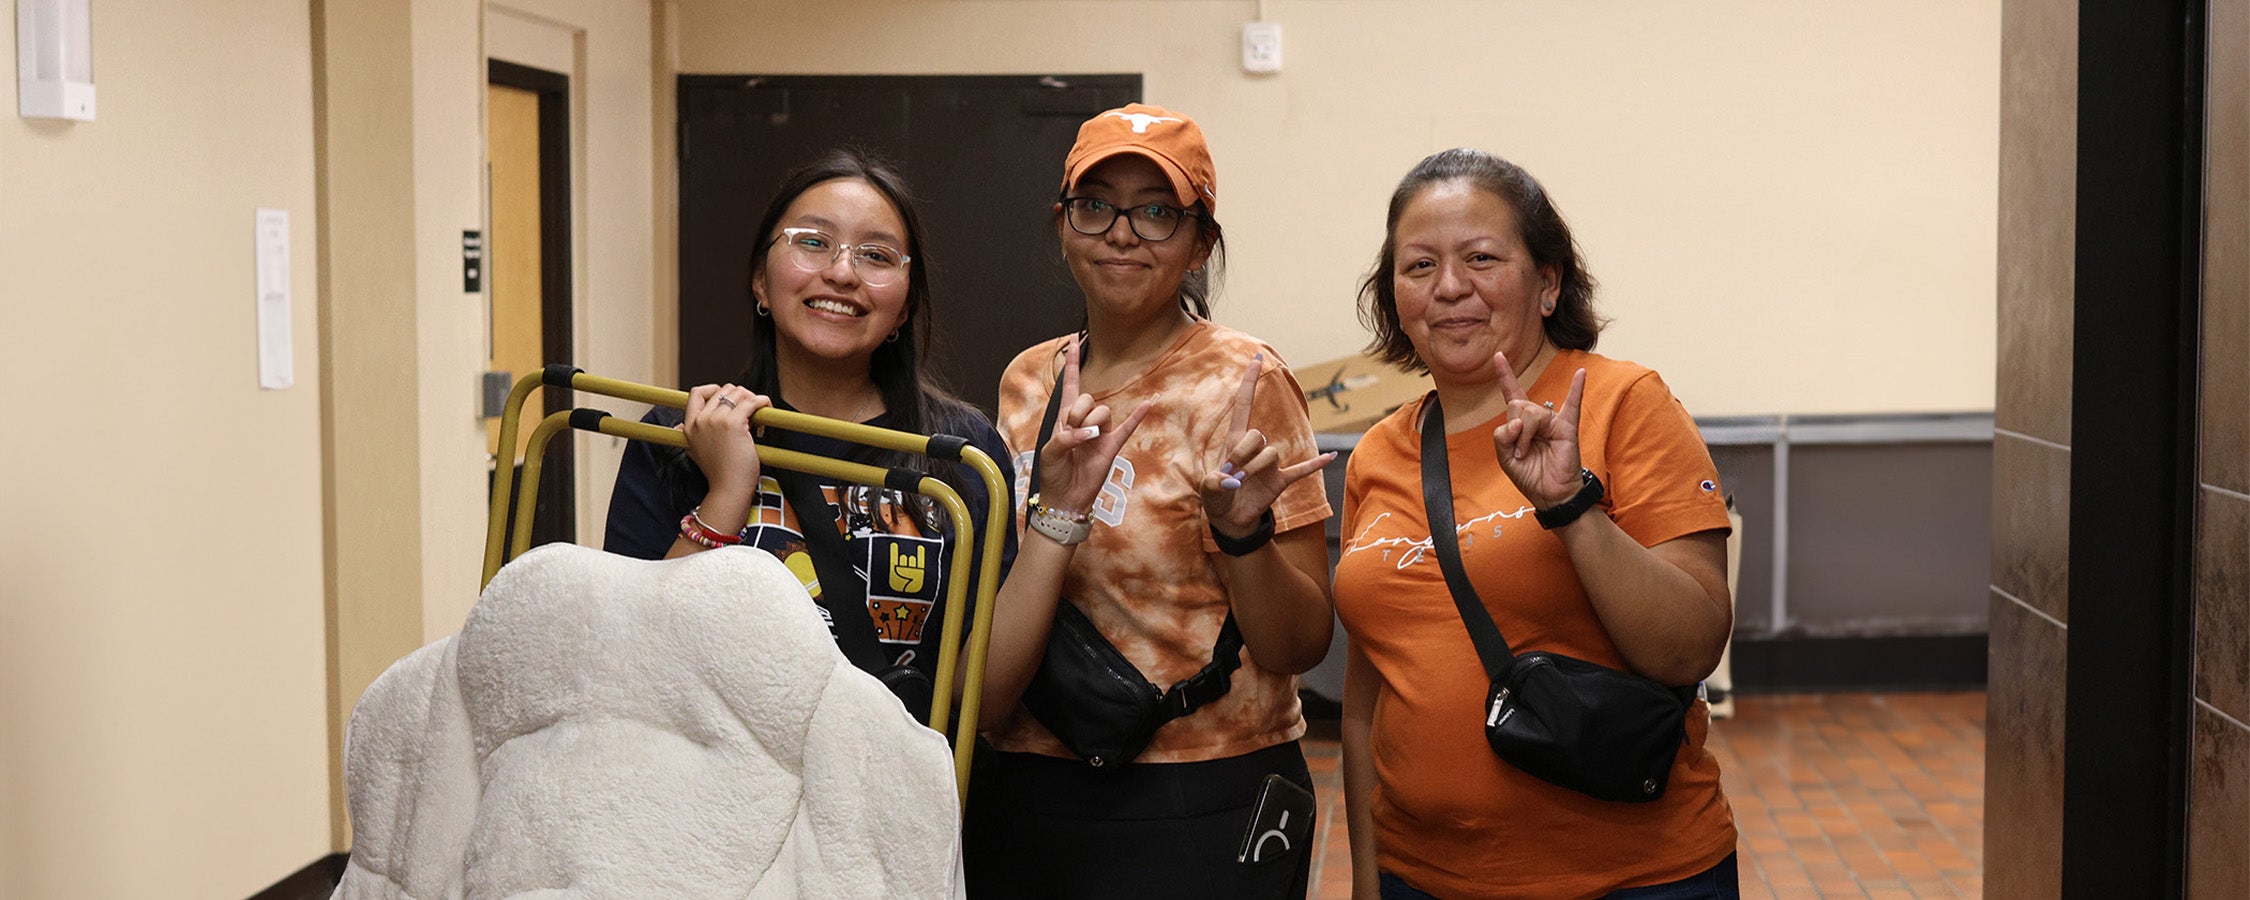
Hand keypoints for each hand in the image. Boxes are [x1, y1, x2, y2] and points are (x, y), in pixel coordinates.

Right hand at [681, 383, 772, 499]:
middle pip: (724, 389)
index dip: (715, 389)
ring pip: (740, 393)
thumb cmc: (720, 473)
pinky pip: (753, 401)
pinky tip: (767, 411)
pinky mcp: (733, 423)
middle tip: (749, 415)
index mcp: (689, 425)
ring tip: (758, 421)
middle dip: (741, 397)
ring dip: (753, 401)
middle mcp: (700, 420)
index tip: (730, 400)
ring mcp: (715, 420)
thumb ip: (694, 435)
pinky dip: (764, 403)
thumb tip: (695, 421)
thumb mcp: (696, 451)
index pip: (697, 392)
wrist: (728, 489)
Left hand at [1036, 335, 1148, 513]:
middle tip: (1073, 430)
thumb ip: (1066, 438)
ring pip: (1103, 413)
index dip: (1073, 364)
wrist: (1065, 499)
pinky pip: (1128, 427)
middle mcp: (1084, 422)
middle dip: (1079, 412)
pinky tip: (1149, 403)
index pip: (1071, 385)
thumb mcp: (1050, 452)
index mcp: (1065, 418)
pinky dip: (1138, 416)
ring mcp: (1100, 433)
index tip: (1075, 341)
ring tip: (1085, 442)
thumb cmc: (1053, 474)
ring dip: (1092, 424)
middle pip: (1088, 399)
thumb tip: (1088, 434)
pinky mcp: (1112, 447)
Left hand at [1201, 353, 1334, 536]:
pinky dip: (1315, 464)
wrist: (1231, 519)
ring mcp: (1270, 464)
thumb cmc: (1217, 498)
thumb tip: (1232, 481)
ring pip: (1271, 453)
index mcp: (1235, 440)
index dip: (1250, 381)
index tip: (1256, 358)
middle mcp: (1255, 447)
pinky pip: (1302, 470)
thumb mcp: (1207, 489)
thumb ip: (1214, 483)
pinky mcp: (1280, 480)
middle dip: (1243, 453)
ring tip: (1242, 484)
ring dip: (1254, 469)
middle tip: (1231, 473)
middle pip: (1257, 434)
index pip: (1244, 404)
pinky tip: (1330, 457)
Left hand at [1488, 351, 1585, 508]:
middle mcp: (1536, 418)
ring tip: (1529, 452)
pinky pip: (1572, 405)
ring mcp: (1552, 421)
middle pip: (1517, 405)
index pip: (1511, 393)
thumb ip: (1502, 437)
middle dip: (1514, 429)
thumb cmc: (1530, 476)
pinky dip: (1577, 388)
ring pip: (1531, 413)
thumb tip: (1516, 422)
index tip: (1498, 356)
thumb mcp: (1504, 457)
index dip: (1505, 375)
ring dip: (1525, 436)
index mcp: (1520, 423)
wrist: (1551, 494)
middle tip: (1520, 450)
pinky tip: (1581, 373)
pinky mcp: (1567, 428)